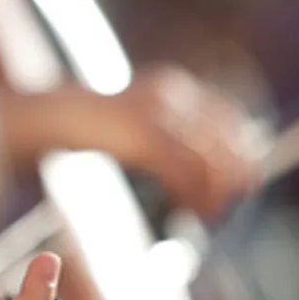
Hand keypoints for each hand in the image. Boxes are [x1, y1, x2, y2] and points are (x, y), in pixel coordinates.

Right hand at [10, 66, 260, 217]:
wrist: (56, 114)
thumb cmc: (93, 125)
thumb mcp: (136, 120)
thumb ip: (167, 131)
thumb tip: (203, 167)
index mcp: (174, 86)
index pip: (226, 118)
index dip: (241, 150)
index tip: (242, 179)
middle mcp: (173, 94)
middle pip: (224, 139)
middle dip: (232, 176)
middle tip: (230, 203)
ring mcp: (159, 113)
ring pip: (208, 159)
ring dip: (213, 191)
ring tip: (207, 213)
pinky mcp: (144, 135)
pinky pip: (183, 172)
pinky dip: (191, 195)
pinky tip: (187, 209)